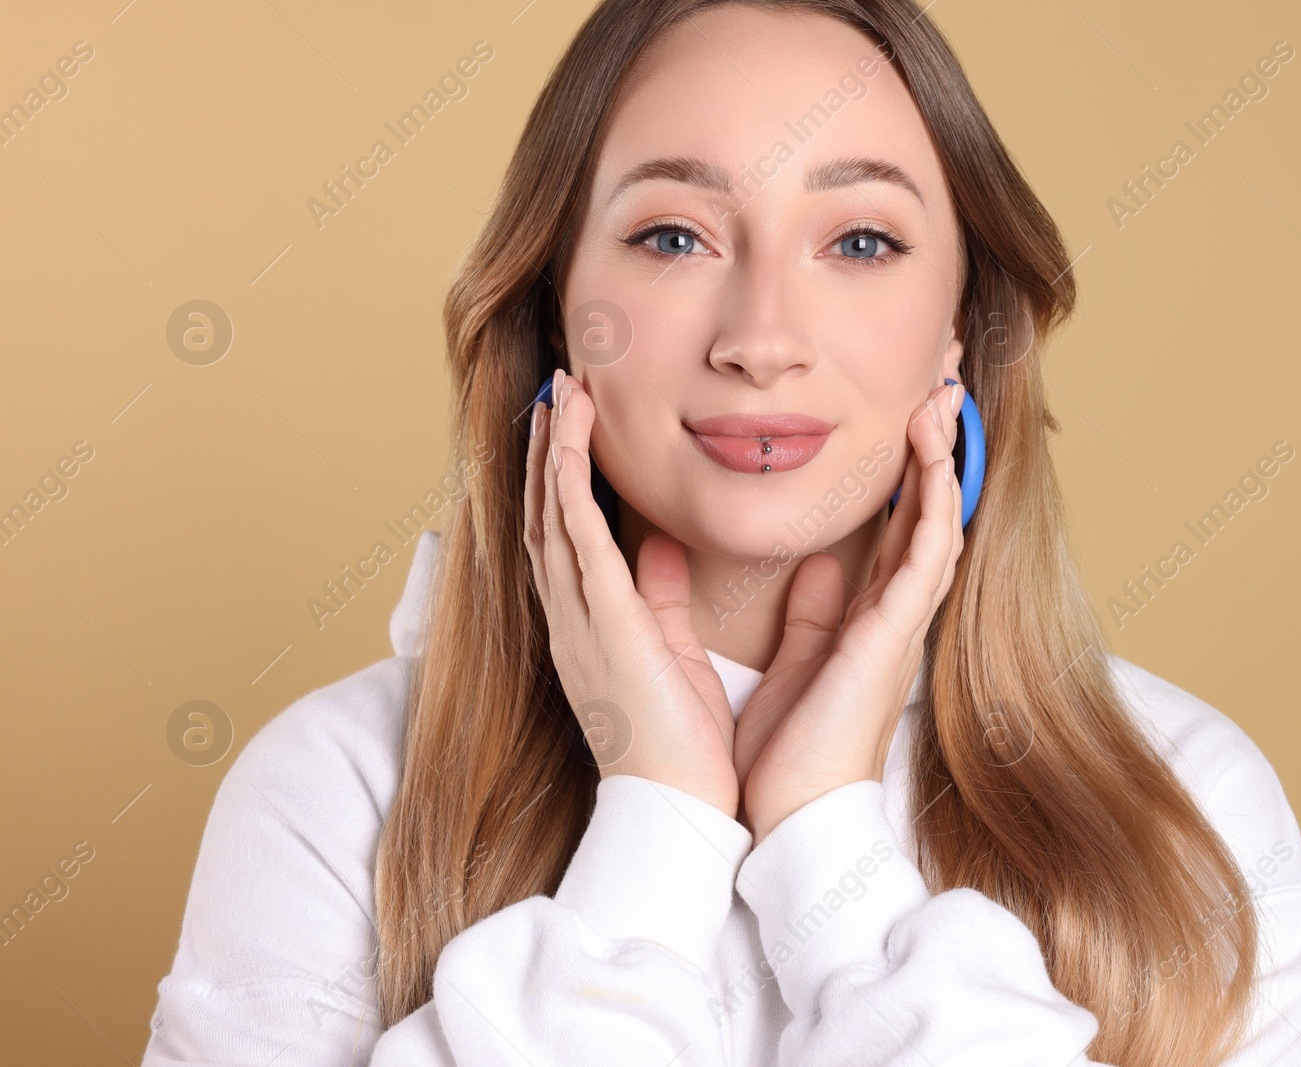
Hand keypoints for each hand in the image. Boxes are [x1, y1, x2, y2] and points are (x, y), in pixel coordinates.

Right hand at [524, 367, 739, 818]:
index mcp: (588, 627)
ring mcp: (578, 622)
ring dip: (553, 453)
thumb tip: (662, 544)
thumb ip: (660, 595)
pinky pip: (576, 540)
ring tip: (561, 395)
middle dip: (548, 452)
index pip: (564, 537)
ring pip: (552, 518)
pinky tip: (568, 443)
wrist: (678, 807)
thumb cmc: (681, 741)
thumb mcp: (669, 651)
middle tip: (556, 393)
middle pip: (545, 517)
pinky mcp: (604, 624)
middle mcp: (569, 619)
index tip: (570, 427)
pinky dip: (568, 486)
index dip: (561, 479)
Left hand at [736, 380, 965, 845]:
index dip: (908, 467)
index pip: (898, 524)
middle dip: (936, 447)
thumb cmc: (792, 747)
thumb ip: (811, 609)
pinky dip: (935, 508)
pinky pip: (926, 560)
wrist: (793, 814)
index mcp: (868, 614)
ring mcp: (901, 624)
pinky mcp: (893, 638)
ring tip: (941, 399)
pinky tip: (936, 464)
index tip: (907, 412)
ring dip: (942, 460)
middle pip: (927, 510)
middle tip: (942, 383)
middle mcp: (894, 612)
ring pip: (936, 523)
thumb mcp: (800, 658)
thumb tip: (815, 564)